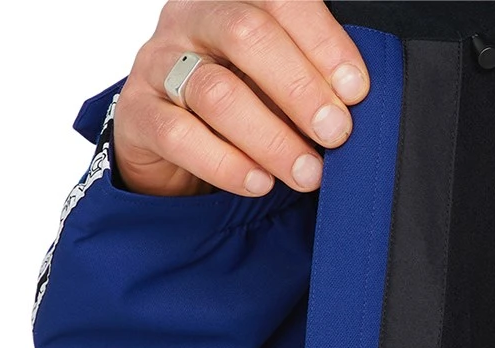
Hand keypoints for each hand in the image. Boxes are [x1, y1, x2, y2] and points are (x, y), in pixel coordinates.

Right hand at [113, 2, 370, 196]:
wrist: (166, 143)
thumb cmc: (236, 103)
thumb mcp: (273, 80)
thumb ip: (308, 77)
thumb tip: (356, 104)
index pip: (279, 0)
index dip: (322, 42)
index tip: (356, 90)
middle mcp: (191, 19)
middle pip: (246, 35)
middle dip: (300, 88)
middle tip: (336, 133)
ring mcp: (158, 64)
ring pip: (215, 91)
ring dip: (271, 137)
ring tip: (307, 173)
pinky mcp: (138, 114)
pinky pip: (179, 135)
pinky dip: (226, 163)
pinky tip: (259, 182)